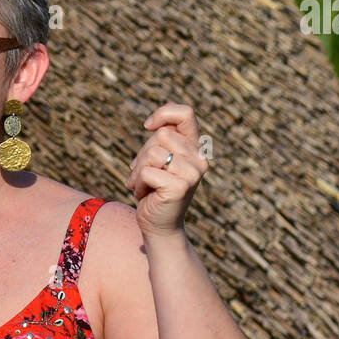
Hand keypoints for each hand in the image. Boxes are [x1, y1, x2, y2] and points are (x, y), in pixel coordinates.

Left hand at [124, 103, 207, 238]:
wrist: (159, 225)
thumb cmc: (155, 190)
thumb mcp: (158, 160)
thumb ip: (160, 141)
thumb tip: (151, 124)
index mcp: (196, 148)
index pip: (185, 113)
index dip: (163, 113)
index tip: (148, 127)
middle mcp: (199, 159)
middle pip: (160, 135)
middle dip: (143, 154)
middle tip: (144, 174)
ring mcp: (192, 173)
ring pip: (152, 153)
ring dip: (138, 171)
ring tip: (143, 185)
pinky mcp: (180, 187)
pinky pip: (146, 172)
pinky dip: (138, 183)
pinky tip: (145, 195)